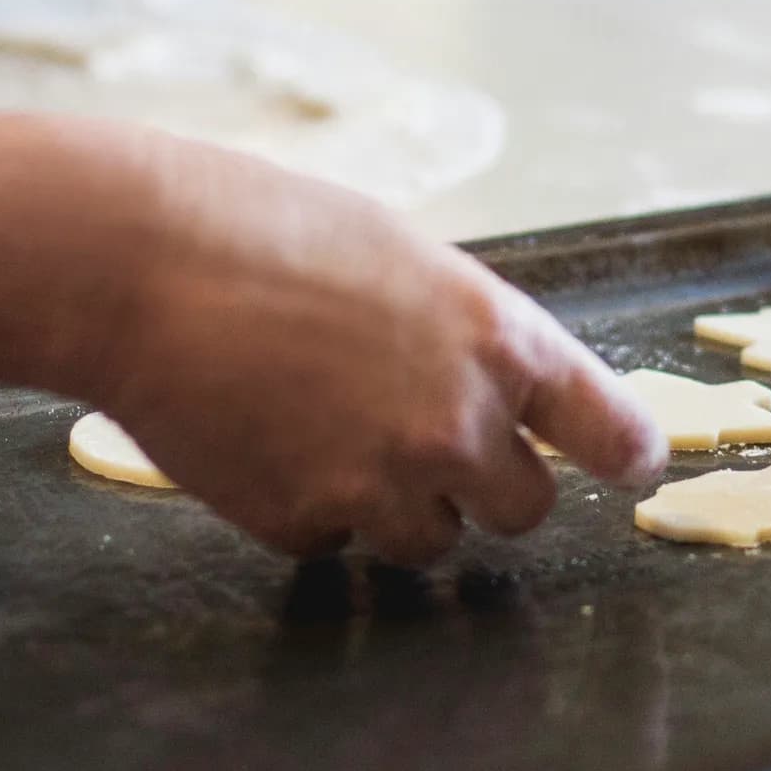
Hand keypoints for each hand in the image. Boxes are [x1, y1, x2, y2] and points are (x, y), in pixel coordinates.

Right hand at [72, 137, 665, 563]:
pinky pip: (332, 542)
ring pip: (430, 541)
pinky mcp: (304, 523)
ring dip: (394, 505)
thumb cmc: (263, 229)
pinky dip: (306, 508)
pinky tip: (262, 438)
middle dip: (483, 486)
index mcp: (500, 340)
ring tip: (322, 426)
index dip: (626, 453)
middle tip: (422, 441)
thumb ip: (462, 333)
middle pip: (524, 510)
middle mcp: (460, 424)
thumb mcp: (401, 257)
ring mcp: (383, 484)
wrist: (138, 262)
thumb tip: (489, 390)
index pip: (611, 430)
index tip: (632, 466)